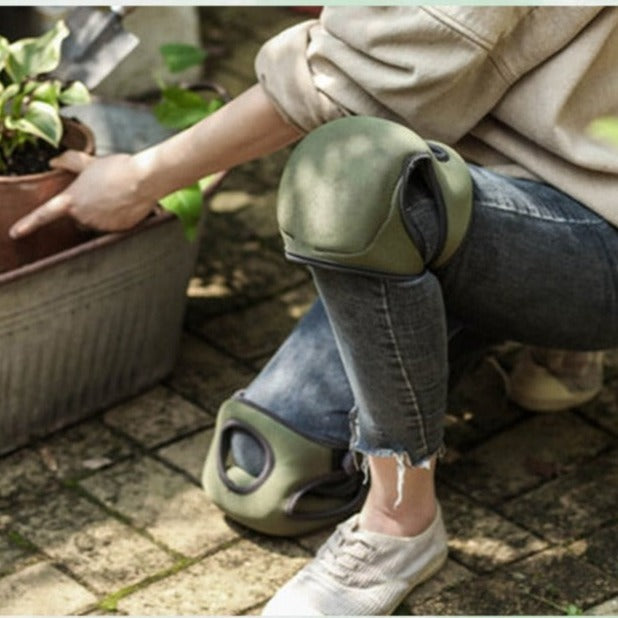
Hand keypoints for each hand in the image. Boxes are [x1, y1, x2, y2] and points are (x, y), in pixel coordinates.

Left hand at [9, 150, 156, 238]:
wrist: (143, 180)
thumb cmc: (117, 169)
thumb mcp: (90, 162)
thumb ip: (70, 162)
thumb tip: (53, 161)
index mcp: (71, 200)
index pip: (43, 215)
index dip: (27, 224)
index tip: (15, 234)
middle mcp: (82, 217)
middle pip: (78, 219)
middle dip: (86, 210)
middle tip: (102, 193)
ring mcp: (99, 226)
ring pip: (96, 224)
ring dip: (103, 214)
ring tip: (117, 197)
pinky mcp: (116, 232)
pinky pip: (112, 229)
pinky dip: (117, 219)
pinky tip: (126, 206)